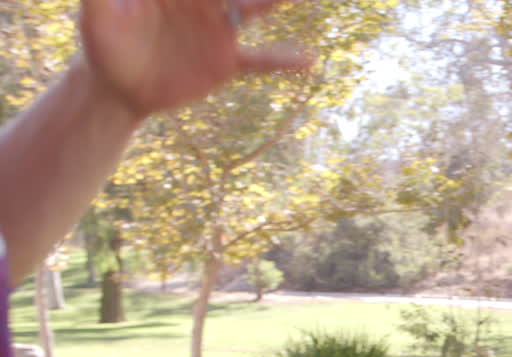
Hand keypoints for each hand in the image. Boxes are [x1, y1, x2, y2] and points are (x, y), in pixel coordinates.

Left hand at [79, 0, 313, 118]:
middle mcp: (204, 2)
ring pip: (255, 9)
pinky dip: (284, 60)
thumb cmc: (102, 43)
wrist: (118, 86)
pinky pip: (260, 60)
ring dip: (274, 1)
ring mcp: (220, 30)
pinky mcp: (227, 62)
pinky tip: (308, 60)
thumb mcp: (96, 14)